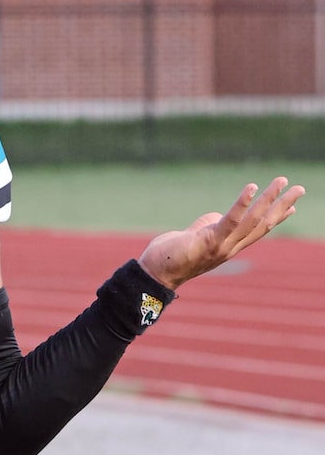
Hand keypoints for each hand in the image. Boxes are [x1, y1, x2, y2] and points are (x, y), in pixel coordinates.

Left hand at [139, 177, 303, 289]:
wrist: (155, 273)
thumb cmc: (172, 255)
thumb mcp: (197, 235)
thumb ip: (210, 224)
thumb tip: (216, 217)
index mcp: (229, 246)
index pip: (257, 231)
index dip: (276, 218)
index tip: (293, 206)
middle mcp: (230, 248)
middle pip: (263, 225)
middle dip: (282, 206)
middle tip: (300, 188)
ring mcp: (222, 246)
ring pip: (253, 221)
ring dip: (269, 199)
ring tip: (282, 181)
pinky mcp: (209, 241)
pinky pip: (231, 220)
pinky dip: (242, 203)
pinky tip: (252, 187)